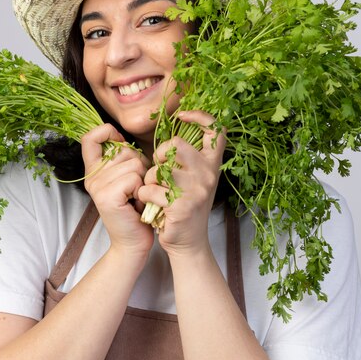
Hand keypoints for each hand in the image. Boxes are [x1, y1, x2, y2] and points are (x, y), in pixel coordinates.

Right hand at [81, 124, 153, 256]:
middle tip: (135, 188)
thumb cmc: (135, 209)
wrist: (133, 242)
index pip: (90, 137)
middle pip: (124, 149)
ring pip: (133, 163)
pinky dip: (141, 190)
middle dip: (140, 166)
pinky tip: (136, 203)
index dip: (107, 132)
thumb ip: (122, 159)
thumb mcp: (126, 178)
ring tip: (137, 197)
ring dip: (143, 180)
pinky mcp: (107, 196)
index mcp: (93, 170)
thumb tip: (124, 140)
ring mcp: (97, 186)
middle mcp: (91, 177)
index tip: (121, 144)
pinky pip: (134, 178)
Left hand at [137, 111, 225, 256]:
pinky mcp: (181, 206)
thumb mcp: (193, 180)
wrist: (188, 243)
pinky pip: (150, 190)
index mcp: (212, 165)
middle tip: (159, 170)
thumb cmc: (184, 206)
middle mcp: (208, 175)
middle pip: (177, 143)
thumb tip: (170, 136)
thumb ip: (187, 159)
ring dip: (150, 180)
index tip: (183, 116)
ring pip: (159, 168)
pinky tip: (151, 206)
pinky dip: (144, 197)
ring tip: (154, 193)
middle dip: (160, 153)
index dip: (200, 116)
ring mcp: (196, 190)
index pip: (216, 129)